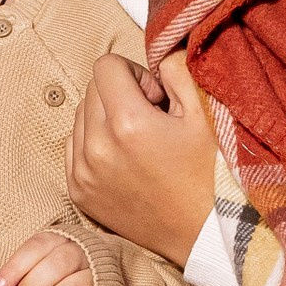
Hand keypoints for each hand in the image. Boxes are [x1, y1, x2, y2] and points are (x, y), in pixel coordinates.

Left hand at [68, 53, 216, 265]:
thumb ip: (178, 69)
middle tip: (153, 119)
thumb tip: (159, 50)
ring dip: (106, 118)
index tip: (158, 98)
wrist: (206, 236)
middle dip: (120, 93)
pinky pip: (73, 146)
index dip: (136, 73)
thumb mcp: (205, 113)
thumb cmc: (212, 173)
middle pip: (91, 89)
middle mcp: (96, 148)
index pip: (106, 65)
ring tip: (141, 141)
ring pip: (80, 116)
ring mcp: (83, 173)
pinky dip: (94, 143)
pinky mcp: (79, 193)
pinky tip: (126, 159)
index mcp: (127, 124)